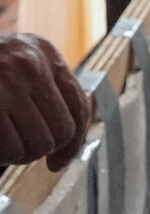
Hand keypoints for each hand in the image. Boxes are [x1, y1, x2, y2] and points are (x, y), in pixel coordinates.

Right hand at [0, 34, 89, 171]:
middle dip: (41, 149)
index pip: (77, 106)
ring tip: (2, 146)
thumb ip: (43, 92)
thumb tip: (63, 154)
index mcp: (42, 51)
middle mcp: (30, 63)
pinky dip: (1, 156)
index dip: (72, 142)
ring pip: (38, 143)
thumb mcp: (14, 64)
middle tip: (19, 150)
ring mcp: (6, 81)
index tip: (57, 162)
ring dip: (18, 155)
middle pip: (61, 131)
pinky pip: (8, 147)